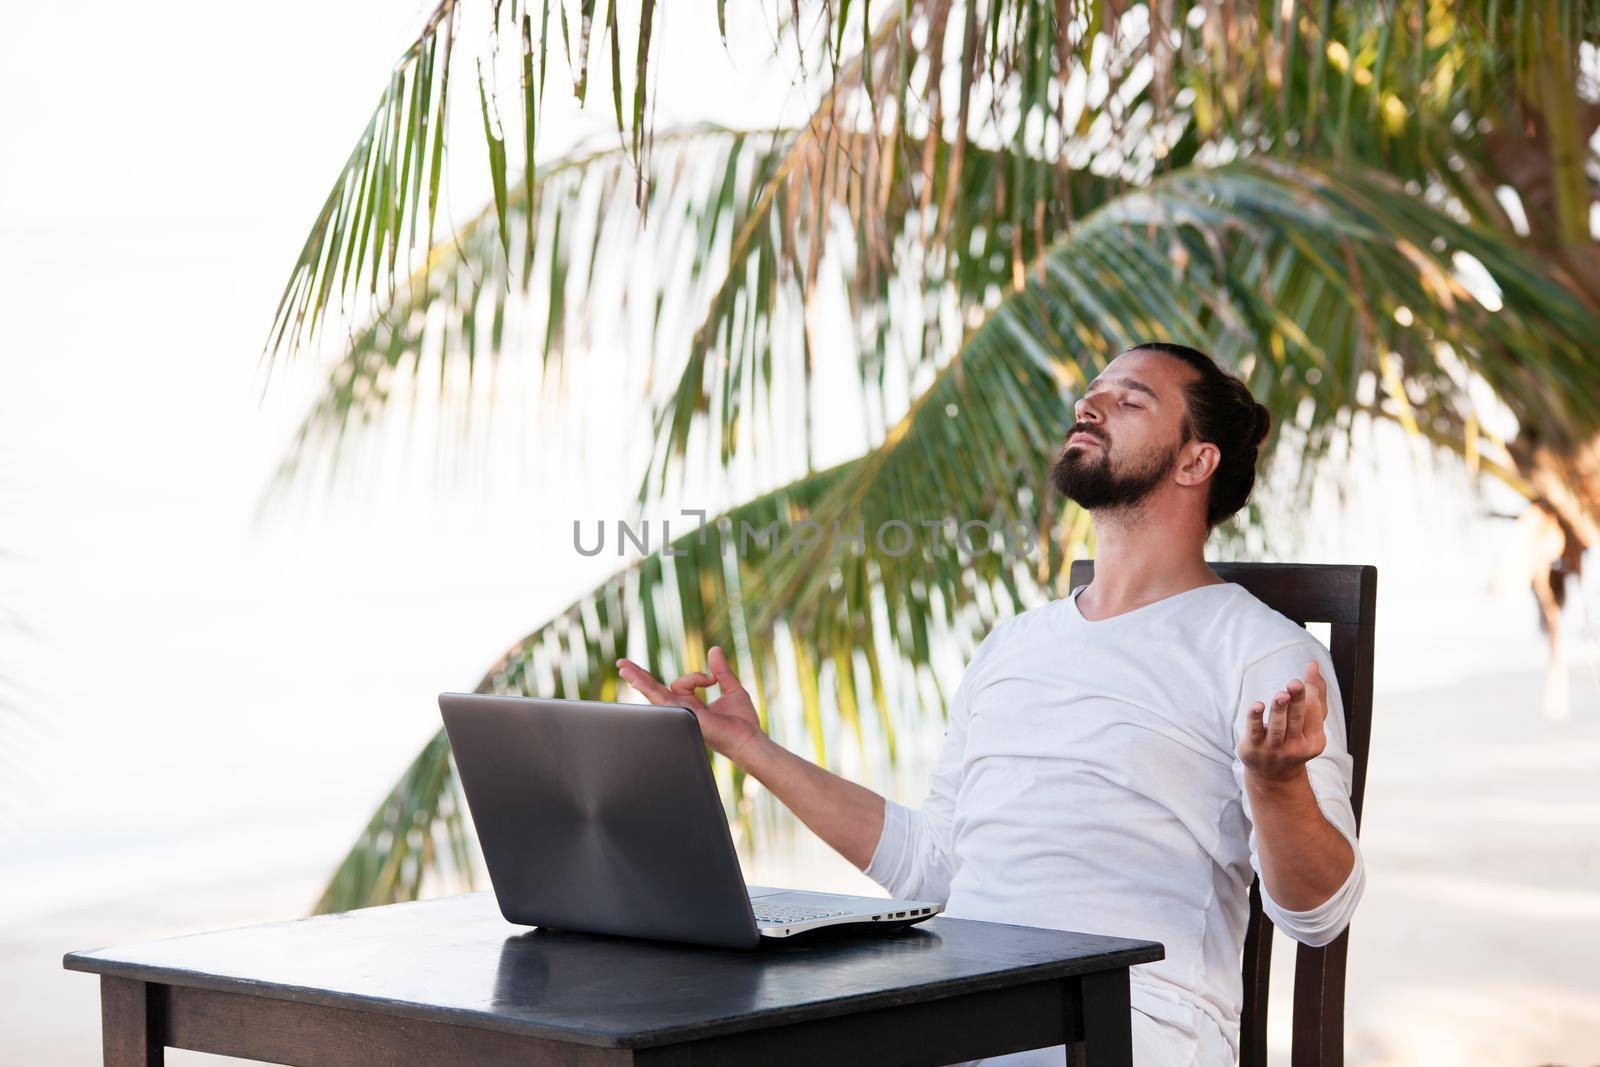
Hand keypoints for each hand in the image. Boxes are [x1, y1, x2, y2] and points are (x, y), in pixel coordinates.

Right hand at [615, 645, 765, 764]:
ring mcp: (681, 713)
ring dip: (638, 678)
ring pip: (654, 693)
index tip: (713, 679)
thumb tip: (714, 649)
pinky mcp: (684, 714)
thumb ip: (721, 670)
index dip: (697, 676)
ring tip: (622, 666)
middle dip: (640, 676)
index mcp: (691, 705)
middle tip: (621, 663)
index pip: (681, 683)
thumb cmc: (743, 721)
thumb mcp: (731, 688)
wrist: (749, 739)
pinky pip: (662, 699)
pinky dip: (648, 688)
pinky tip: (635, 680)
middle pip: (656, 690)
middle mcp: (683, 710)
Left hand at [1238, 659, 1328, 783]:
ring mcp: (1274, 749)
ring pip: (1277, 727)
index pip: (1313, 714)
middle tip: (1295, 684)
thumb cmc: (1295, 740)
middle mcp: (1295, 746)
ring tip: (1281, 695)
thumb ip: (1315, 694)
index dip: (1309, 694)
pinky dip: (1255, 718)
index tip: (1305, 675)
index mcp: (1314, 740)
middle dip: (1297, 702)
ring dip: (1279, 710)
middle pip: (1297, 720)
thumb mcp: (1309, 723)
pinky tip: (1257, 705)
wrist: (1273, 777)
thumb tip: (1313, 664)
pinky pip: (1254, 731)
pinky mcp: (1253, 748)